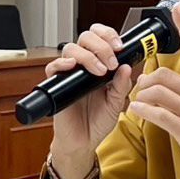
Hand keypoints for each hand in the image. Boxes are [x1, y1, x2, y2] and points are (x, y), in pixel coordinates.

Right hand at [45, 24, 132, 178]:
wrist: (83, 142)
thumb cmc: (98, 122)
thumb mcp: (116, 104)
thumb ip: (121, 86)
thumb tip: (126, 67)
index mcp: (100, 65)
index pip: (100, 38)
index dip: (108, 35)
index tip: (120, 46)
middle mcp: (83, 66)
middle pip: (86, 38)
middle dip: (101, 44)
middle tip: (111, 61)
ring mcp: (69, 74)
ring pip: (71, 48)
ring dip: (87, 55)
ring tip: (100, 71)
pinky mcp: (56, 85)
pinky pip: (53, 67)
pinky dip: (62, 63)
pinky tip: (72, 66)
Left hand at [130, 3, 179, 178]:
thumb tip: (161, 77)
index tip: (176, 9)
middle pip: (165, 75)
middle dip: (146, 80)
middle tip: (140, 87)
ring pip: (159, 94)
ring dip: (142, 97)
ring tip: (139, 102)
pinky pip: (159, 116)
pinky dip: (143, 111)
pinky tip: (137, 111)